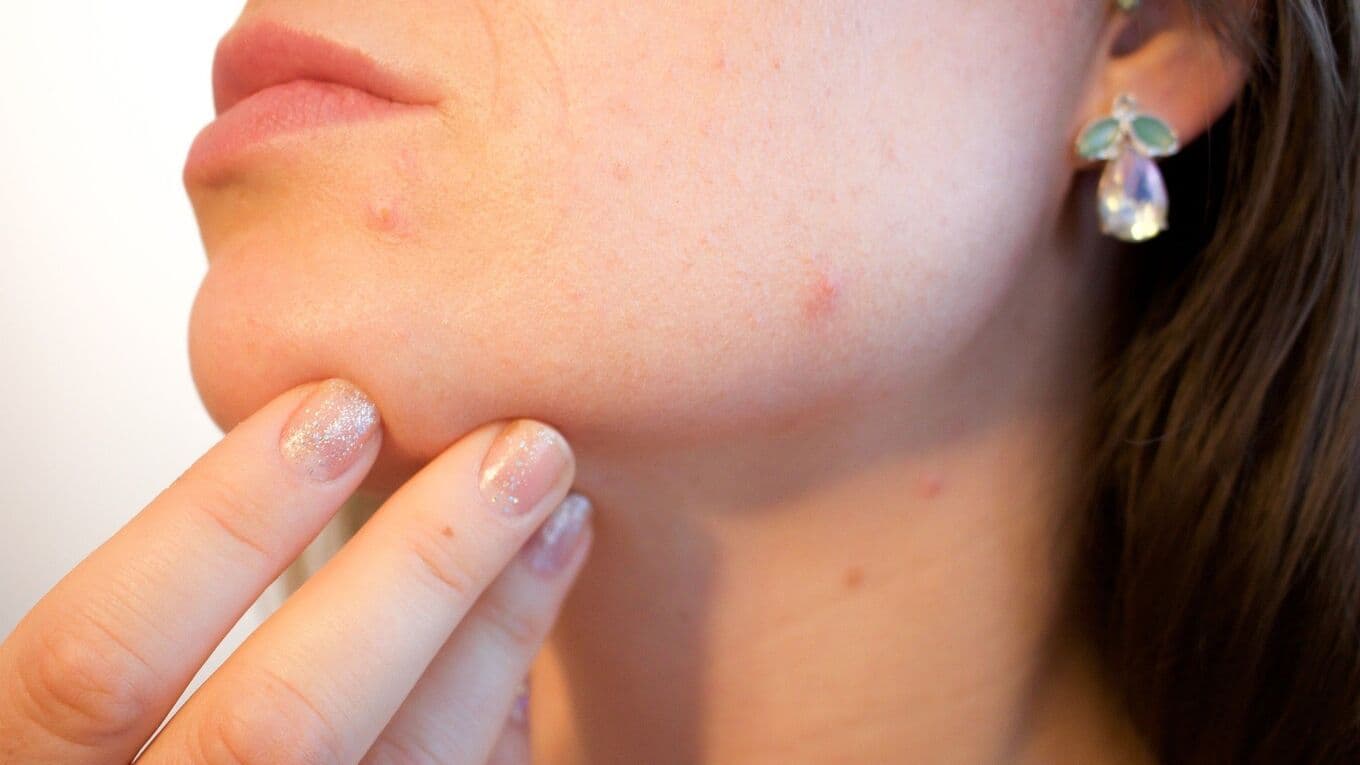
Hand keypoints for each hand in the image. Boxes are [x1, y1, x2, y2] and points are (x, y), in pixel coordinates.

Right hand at [0, 379, 592, 763]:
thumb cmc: (178, 747)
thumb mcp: (119, 700)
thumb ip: (189, 611)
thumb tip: (340, 453)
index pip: (99, 655)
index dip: (218, 519)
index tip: (339, 407)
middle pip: (284, 719)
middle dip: (418, 562)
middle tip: (511, 448)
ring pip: (408, 761)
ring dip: (498, 621)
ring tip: (558, 511)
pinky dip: (503, 699)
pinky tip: (532, 612)